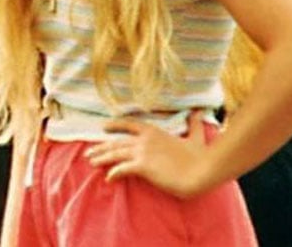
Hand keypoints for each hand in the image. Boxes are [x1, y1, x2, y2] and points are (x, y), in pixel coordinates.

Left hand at [84, 111, 213, 198]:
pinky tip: (108, 178)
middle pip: (117, 142)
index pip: (129, 125)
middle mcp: (144, 140)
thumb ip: (193, 125)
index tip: (103, 127)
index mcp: (154, 131)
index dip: (115, 125)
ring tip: (90, 162)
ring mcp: (142, 152)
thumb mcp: (196, 137)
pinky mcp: (143, 166)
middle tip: (88, 152)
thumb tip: (198, 112)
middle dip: (101, 147)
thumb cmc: (201, 156)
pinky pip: (122, 169)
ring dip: (101, 158)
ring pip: (115, 154)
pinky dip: (113, 173)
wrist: (203, 171)